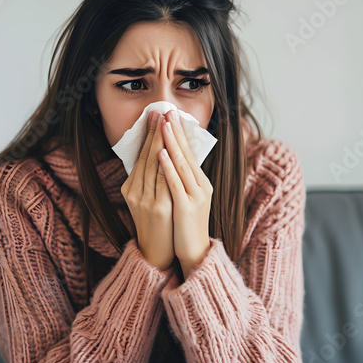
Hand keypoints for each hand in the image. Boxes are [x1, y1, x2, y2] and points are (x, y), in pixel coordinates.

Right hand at [121, 110, 174, 270]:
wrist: (156, 253)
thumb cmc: (156, 223)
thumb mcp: (146, 200)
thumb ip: (149, 180)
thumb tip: (159, 155)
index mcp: (130, 189)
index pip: (140, 156)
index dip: (148, 135)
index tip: (155, 116)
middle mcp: (134, 192)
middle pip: (146, 157)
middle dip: (154, 133)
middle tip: (160, 111)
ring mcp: (145, 200)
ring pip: (153, 165)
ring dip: (161, 142)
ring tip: (166, 123)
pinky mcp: (158, 208)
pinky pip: (162, 181)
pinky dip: (165, 165)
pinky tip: (167, 150)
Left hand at [159, 110, 212, 272]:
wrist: (194, 251)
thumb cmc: (186, 224)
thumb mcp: (187, 198)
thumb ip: (182, 180)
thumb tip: (170, 160)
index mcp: (201, 182)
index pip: (189, 153)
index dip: (179, 134)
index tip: (170, 116)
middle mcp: (201, 186)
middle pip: (187, 154)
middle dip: (176, 132)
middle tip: (168, 111)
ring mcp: (195, 196)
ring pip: (182, 165)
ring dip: (171, 143)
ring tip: (163, 124)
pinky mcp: (187, 208)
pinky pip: (175, 184)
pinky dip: (168, 168)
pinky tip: (161, 154)